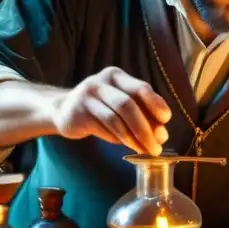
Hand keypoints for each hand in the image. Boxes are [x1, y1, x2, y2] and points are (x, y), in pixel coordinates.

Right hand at [52, 67, 172, 155]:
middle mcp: (102, 82)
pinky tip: (127, 146)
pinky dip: (117, 140)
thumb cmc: (100, 108)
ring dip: (133, 138)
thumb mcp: (120, 104)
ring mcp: (87, 96)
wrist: (63, 110)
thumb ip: (141, 115)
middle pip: (128, 105)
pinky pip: (103, 128)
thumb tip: (161, 135)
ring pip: (115, 119)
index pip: (141, 87)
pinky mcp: (78, 113)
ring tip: (145, 150)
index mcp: (117, 77)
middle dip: (146, 128)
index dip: (156, 104)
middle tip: (156, 146)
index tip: (166, 120)